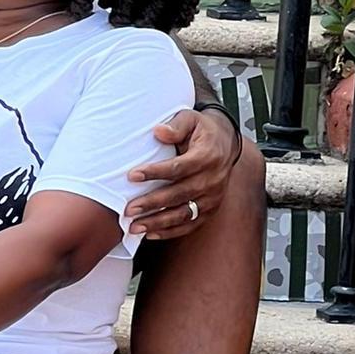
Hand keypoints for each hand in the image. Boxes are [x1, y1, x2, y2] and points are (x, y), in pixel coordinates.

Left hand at [124, 107, 244, 239]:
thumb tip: (158, 132)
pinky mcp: (210, 210)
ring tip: (134, 226)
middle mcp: (212, 180)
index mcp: (207, 156)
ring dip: (157, 222)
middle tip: (128, 210)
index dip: (154, 172)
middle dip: (152, 204)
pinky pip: (189, 225)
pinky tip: (150, 234)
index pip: (178, 168)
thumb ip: (175, 125)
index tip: (132, 176)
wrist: (226, 144)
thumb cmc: (202, 131)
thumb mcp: (190, 119)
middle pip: (178, 195)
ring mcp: (212, 198)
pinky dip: (170, 232)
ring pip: (183, 214)